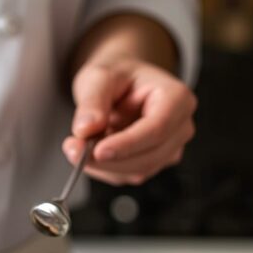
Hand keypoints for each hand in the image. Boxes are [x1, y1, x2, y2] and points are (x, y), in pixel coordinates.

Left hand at [63, 59, 195, 185]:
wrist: (121, 85)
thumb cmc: (116, 77)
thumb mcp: (99, 77)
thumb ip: (92, 101)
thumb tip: (85, 129)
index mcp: (177, 98)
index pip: (157, 129)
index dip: (127, 144)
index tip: (97, 152)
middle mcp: (180, 126)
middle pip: (148, 156)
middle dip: (107, 160)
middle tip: (72, 149)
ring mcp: (170, 149)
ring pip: (137, 171)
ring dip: (102, 165)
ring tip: (77, 144)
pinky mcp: (154, 163)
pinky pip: (127, 175)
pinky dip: (103, 168)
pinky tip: (90, 151)